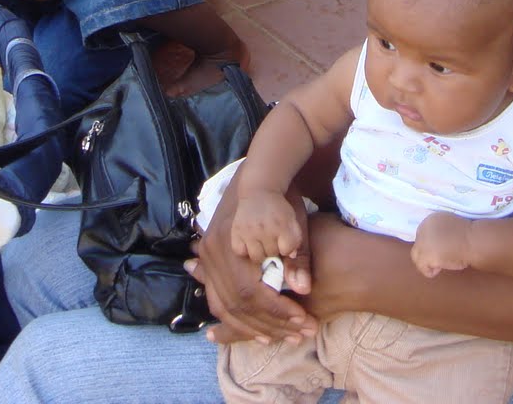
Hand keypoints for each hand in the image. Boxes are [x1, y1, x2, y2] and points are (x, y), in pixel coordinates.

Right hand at [186, 173, 314, 345]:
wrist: (259, 175)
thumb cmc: (280, 200)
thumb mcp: (295, 225)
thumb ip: (299, 256)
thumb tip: (303, 288)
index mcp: (232, 243)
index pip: (252, 292)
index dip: (278, 312)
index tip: (304, 321)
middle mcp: (213, 251)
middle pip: (237, 304)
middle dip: (271, 324)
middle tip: (301, 333)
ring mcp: (208, 256)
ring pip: (225, 306)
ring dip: (254, 327)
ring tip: (283, 337)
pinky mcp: (210, 260)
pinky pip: (217, 299)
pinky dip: (236, 319)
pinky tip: (255, 331)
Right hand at [230, 192, 303, 263]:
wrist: (259, 191)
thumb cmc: (278, 208)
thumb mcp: (292, 219)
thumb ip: (295, 238)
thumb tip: (292, 255)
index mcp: (282, 225)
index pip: (287, 250)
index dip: (286, 248)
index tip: (283, 241)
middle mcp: (265, 229)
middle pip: (271, 254)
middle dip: (273, 249)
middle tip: (271, 239)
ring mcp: (249, 231)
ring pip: (256, 257)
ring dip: (260, 252)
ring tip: (261, 243)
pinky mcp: (236, 231)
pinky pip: (240, 251)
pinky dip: (244, 250)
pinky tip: (249, 242)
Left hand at [411, 211, 472, 277]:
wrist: (472, 240)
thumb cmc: (467, 234)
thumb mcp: (450, 226)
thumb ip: (440, 231)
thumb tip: (437, 243)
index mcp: (430, 219)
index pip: (423, 234)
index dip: (431, 243)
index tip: (440, 249)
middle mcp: (422, 228)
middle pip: (418, 244)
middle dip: (426, 252)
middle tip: (438, 259)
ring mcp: (422, 242)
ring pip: (416, 256)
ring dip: (426, 261)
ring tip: (439, 265)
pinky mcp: (425, 255)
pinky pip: (422, 266)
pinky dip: (429, 270)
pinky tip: (438, 270)